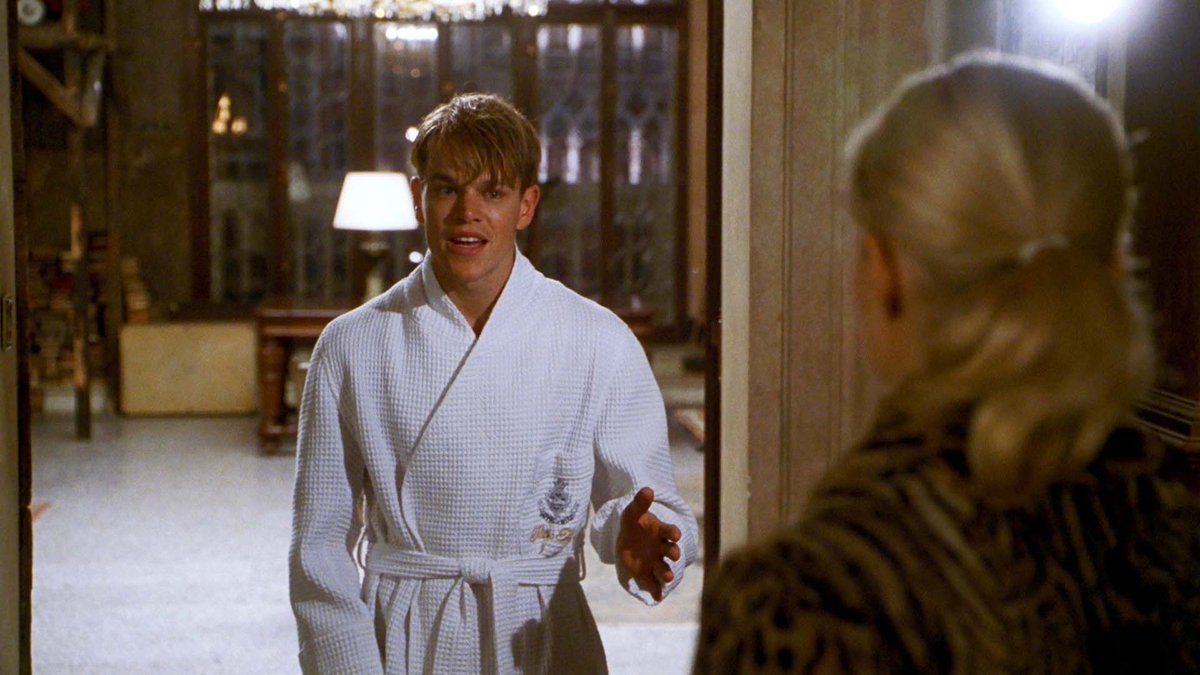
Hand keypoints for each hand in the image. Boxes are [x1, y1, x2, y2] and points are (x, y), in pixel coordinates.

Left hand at [616, 487, 682, 601]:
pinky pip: (653, 584)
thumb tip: (647, 489)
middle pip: (670, 551)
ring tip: (668, 578)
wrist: (626, 540)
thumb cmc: (633, 525)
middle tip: (674, 554)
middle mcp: (662, 549)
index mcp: (661, 532)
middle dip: (673, 553)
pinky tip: (657, 597)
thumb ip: (640, 503)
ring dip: (667, 573)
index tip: (676, 534)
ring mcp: (655, 563)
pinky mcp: (646, 575)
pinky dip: (656, 591)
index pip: (670, 532)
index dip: (673, 532)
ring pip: (664, 569)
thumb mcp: (632, 513)